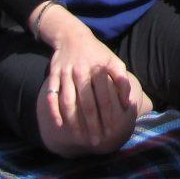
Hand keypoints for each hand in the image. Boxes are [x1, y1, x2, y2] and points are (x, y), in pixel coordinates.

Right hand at [42, 10, 152, 151]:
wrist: (72, 36)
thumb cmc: (97, 53)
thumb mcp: (114, 61)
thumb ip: (122, 80)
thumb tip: (127, 103)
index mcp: (98, 69)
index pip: (104, 98)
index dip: (107, 117)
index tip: (110, 132)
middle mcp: (81, 72)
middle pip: (86, 104)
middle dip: (91, 125)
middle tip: (96, 141)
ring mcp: (65, 74)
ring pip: (68, 102)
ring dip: (73, 122)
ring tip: (79, 138)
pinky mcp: (53, 75)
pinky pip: (52, 96)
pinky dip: (54, 110)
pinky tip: (58, 124)